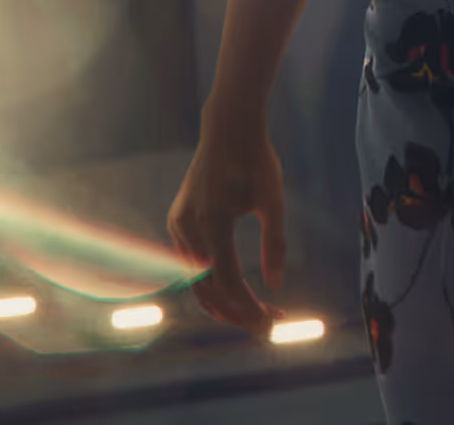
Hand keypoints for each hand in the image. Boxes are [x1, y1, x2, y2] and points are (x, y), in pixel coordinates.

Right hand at [166, 119, 287, 331]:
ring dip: (225, 300)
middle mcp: (188, 229)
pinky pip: (190, 264)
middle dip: (239, 311)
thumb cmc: (256, 160)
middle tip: (270, 322)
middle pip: (208, 289)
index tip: (271, 324)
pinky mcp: (177, 221)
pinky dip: (211, 282)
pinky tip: (235, 290)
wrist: (228, 129)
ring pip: (196, 281)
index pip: (228, 283)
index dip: (249, 309)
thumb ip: (275, 242)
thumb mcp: (273, 200)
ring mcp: (178, 225)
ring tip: (257, 311)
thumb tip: (276, 285)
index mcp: (212, 223)